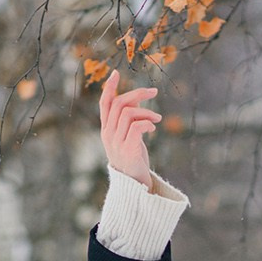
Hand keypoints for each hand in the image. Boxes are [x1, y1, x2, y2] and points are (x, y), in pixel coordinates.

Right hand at [99, 69, 161, 190]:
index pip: (104, 104)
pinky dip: (147, 122)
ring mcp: (117, 143)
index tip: (116, 73)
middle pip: (119, 103)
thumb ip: (129, 120)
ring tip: (157, 118)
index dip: (109, 87)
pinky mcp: (128, 150)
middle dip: (137, 94)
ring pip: (128, 113)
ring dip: (146, 111)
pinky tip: (153, 127)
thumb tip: (137, 100)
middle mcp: (108, 134)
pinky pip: (136, 126)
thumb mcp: (128, 137)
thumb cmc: (133, 160)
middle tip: (153, 92)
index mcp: (106, 130)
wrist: (134, 186)